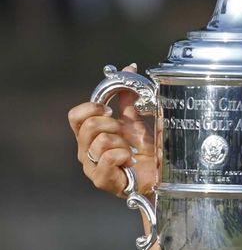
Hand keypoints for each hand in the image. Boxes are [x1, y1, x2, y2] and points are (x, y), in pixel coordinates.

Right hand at [67, 64, 156, 198]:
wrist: (158, 178)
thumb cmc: (144, 152)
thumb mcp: (136, 121)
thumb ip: (128, 98)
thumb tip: (128, 68)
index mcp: (90, 135)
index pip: (75, 115)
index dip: (91, 107)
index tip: (109, 109)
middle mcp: (86, 150)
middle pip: (88, 126)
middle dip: (113, 125)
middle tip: (125, 134)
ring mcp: (92, 167)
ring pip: (100, 141)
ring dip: (121, 142)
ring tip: (130, 151)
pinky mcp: (101, 180)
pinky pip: (108, 158)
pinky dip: (123, 155)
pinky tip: (130, 160)